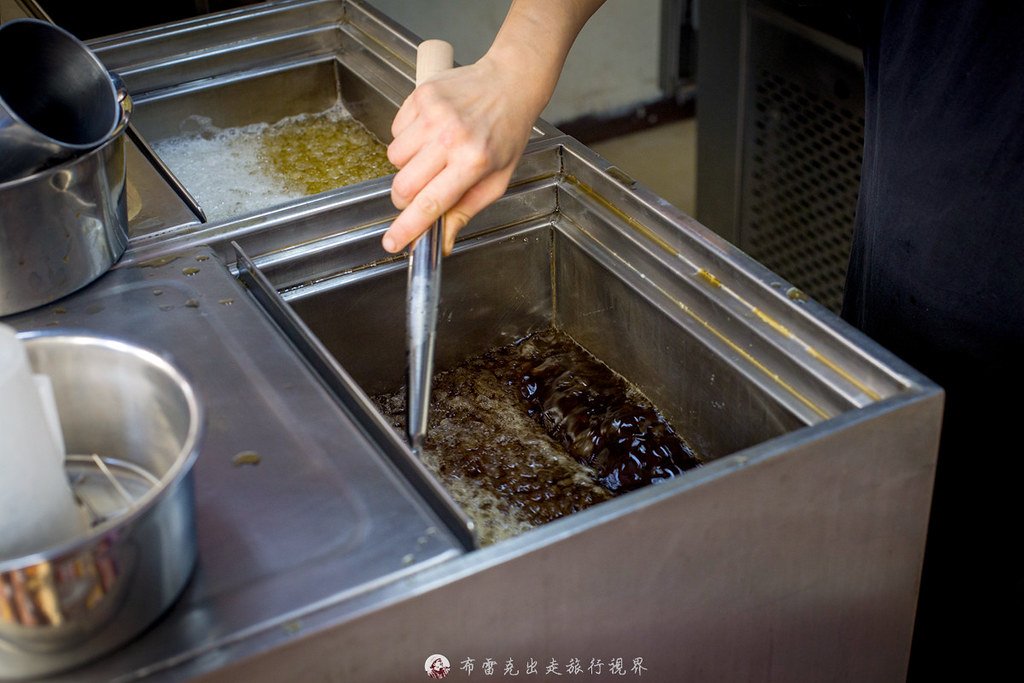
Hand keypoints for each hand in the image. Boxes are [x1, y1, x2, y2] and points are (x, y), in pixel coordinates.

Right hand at [383, 55, 534, 255]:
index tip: (392, 242)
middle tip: (420, 193)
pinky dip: (407, 138)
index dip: (407, 228)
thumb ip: (465, 211)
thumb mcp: (496, 180)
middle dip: (405, 198)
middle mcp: (451, 137)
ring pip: (394, 158)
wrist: (509, 82)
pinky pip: (395, 131)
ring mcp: (433, 113)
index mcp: (473, 162)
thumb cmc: (506, 133)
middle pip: (403, 185)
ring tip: (432, 153)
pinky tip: (430, 132)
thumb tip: (442, 244)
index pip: (430, 203)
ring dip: (407, 165)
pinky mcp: (421, 95)